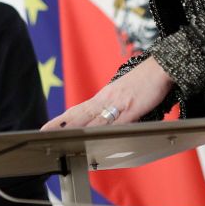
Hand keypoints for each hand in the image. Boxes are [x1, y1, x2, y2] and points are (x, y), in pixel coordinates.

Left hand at [40, 58, 173, 129]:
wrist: (161, 68)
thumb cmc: (145, 81)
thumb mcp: (123, 94)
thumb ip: (113, 107)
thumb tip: (105, 120)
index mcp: (104, 96)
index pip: (78, 109)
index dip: (62, 119)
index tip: (46, 127)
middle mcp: (106, 99)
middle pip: (79, 114)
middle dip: (61, 125)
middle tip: (43, 133)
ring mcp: (118, 104)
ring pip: (92, 119)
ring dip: (76, 128)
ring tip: (60, 137)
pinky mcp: (131, 109)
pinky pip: (115, 122)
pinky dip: (103, 130)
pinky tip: (93, 137)